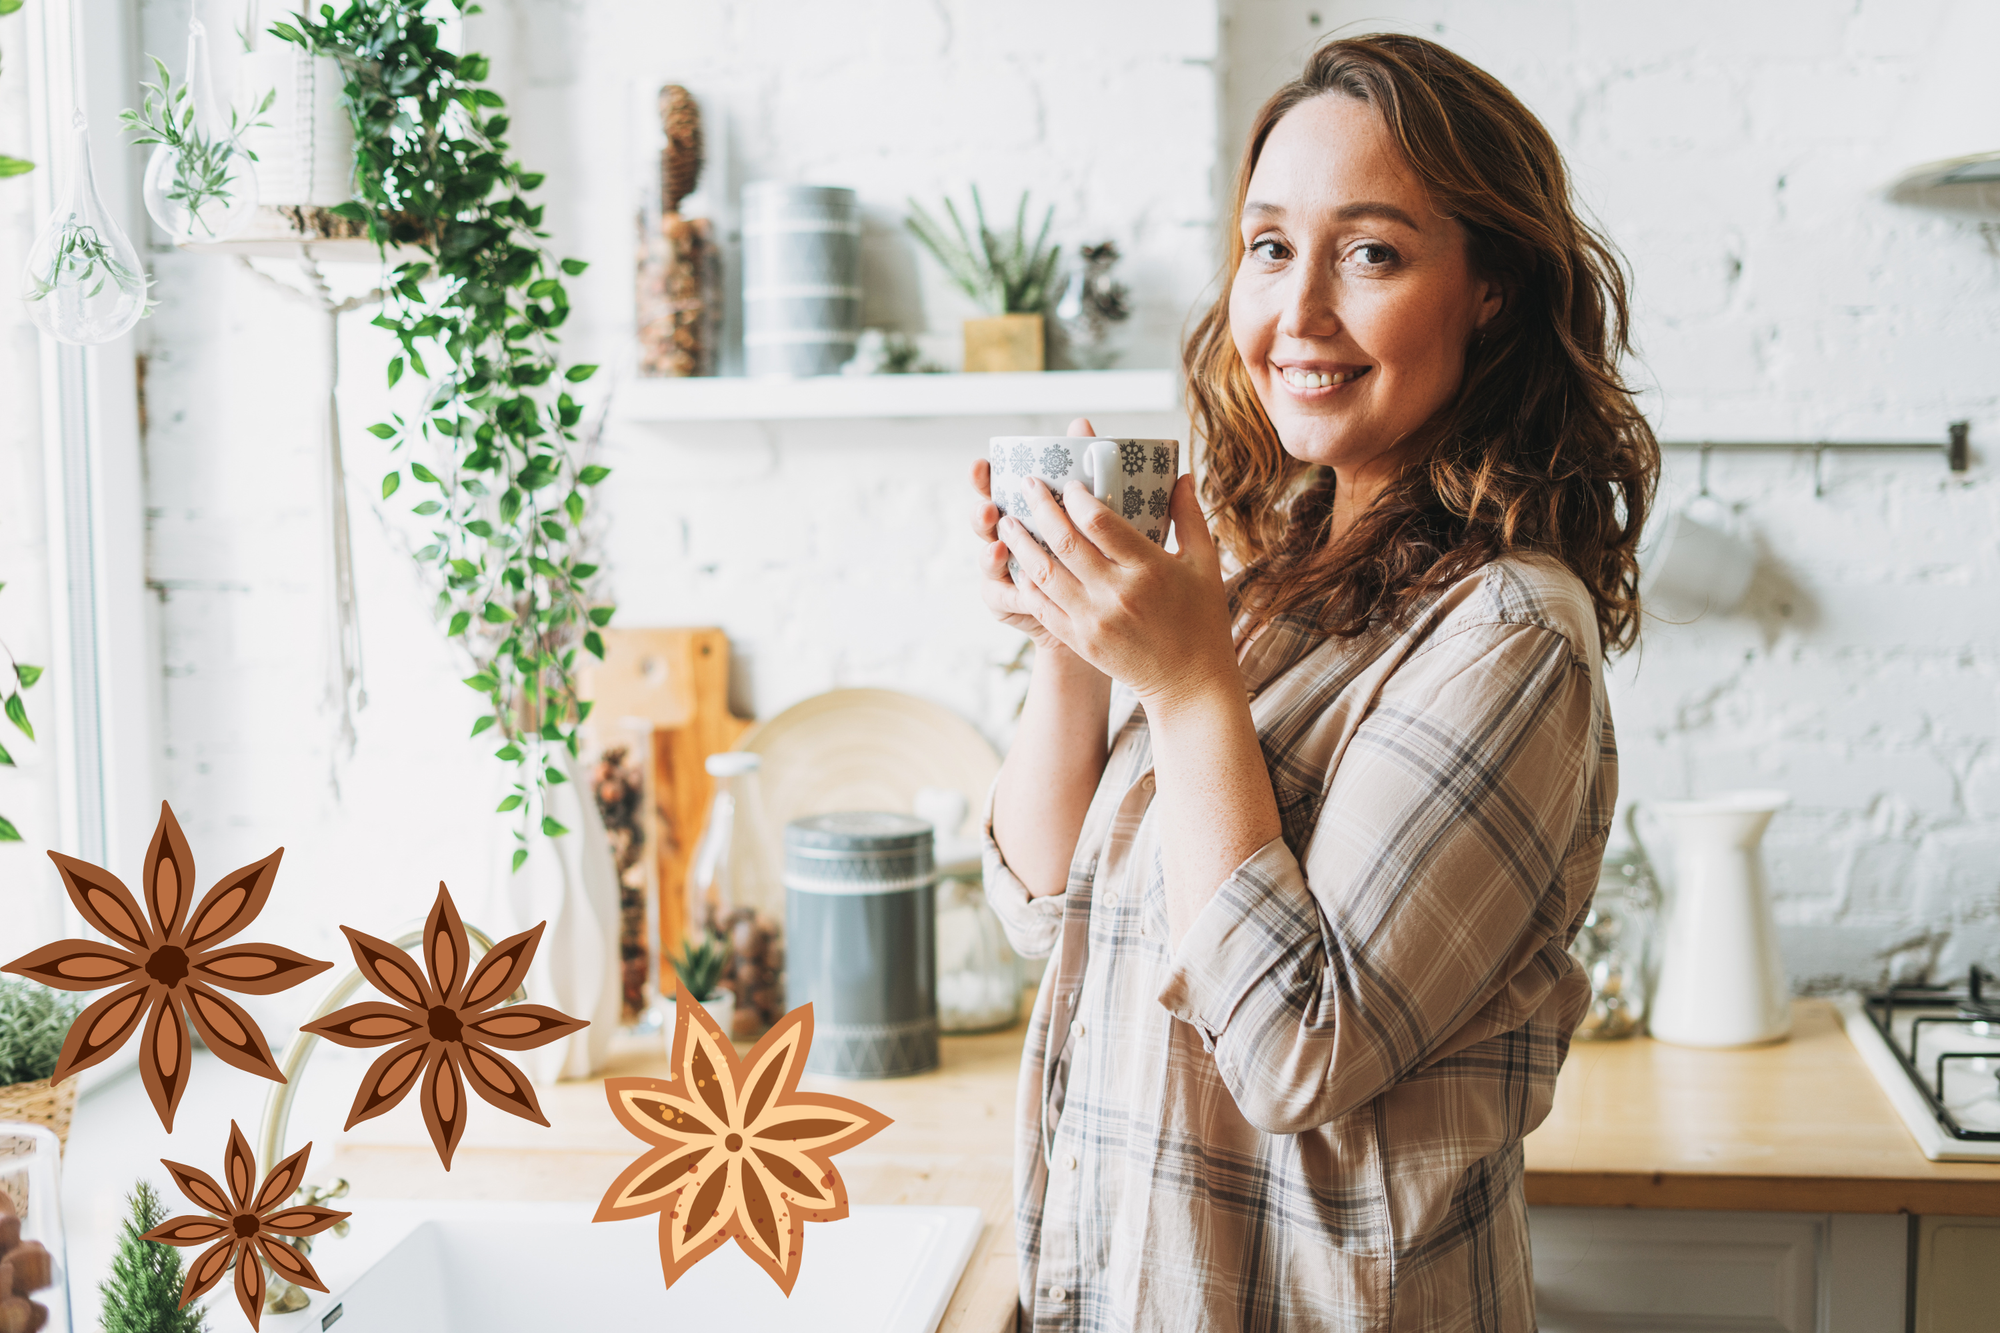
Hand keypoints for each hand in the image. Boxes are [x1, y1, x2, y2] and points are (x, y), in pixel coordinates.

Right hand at [970, 417, 1098, 658]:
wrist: (1103, 604)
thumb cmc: (1095, 551)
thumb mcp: (1094, 510)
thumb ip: (1082, 469)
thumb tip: (1081, 424)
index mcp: (1022, 509)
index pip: (995, 487)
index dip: (983, 477)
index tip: (982, 464)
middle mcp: (1007, 536)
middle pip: (984, 522)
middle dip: (980, 514)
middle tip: (989, 509)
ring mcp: (1004, 570)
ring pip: (987, 560)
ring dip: (989, 554)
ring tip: (998, 549)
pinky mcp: (1009, 602)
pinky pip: (1002, 598)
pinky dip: (1011, 594)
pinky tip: (1021, 591)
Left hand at [997, 456, 1238, 709]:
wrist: (1189, 683)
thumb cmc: (1201, 619)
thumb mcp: (1205, 564)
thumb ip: (1189, 517)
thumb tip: (1184, 475)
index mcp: (1149, 568)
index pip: (1100, 522)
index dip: (1077, 498)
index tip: (1068, 483)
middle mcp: (1118, 594)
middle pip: (1065, 542)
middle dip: (1040, 508)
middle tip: (1027, 484)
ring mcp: (1094, 620)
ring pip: (1044, 573)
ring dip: (1021, 543)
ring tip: (1008, 521)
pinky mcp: (1080, 640)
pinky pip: (1042, 605)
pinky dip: (1026, 581)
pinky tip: (1017, 563)